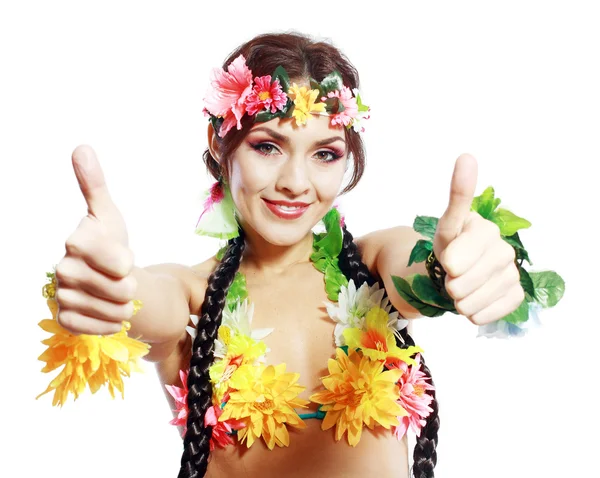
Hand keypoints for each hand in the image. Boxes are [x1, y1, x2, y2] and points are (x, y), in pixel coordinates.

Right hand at [54, 145, 136, 334]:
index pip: (120, 260)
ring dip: (124, 306)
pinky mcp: (65, 319)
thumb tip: (81, 148)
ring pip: (114, 311)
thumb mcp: (108, 215)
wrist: (103, 277)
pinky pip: (100, 328)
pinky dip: (111, 322)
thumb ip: (95, 184)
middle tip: (121, 279)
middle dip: (130, 285)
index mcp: (77, 241)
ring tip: (116, 295)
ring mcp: (62, 296)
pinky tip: (106, 311)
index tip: (124, 257)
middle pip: (121, 288)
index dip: (127, 262)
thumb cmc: (109, 242)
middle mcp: (63, 269)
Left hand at [432, 154, 523, 324]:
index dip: (451, 261)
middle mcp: (502, 249)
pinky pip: (487, 312)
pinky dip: (474, 312)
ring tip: (459, 288)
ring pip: (472, 300)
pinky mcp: (514, 295)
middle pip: (463, 281)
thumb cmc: (449, 246)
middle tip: (449, 276)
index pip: (461, 252)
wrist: (457, 273)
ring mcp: (510, 273)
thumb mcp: (446, 225)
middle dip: (448, 283)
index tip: (448, 263)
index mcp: (484, 229)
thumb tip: (467, 156)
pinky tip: (473, 301)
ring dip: (458, 300)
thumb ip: (458, 196)